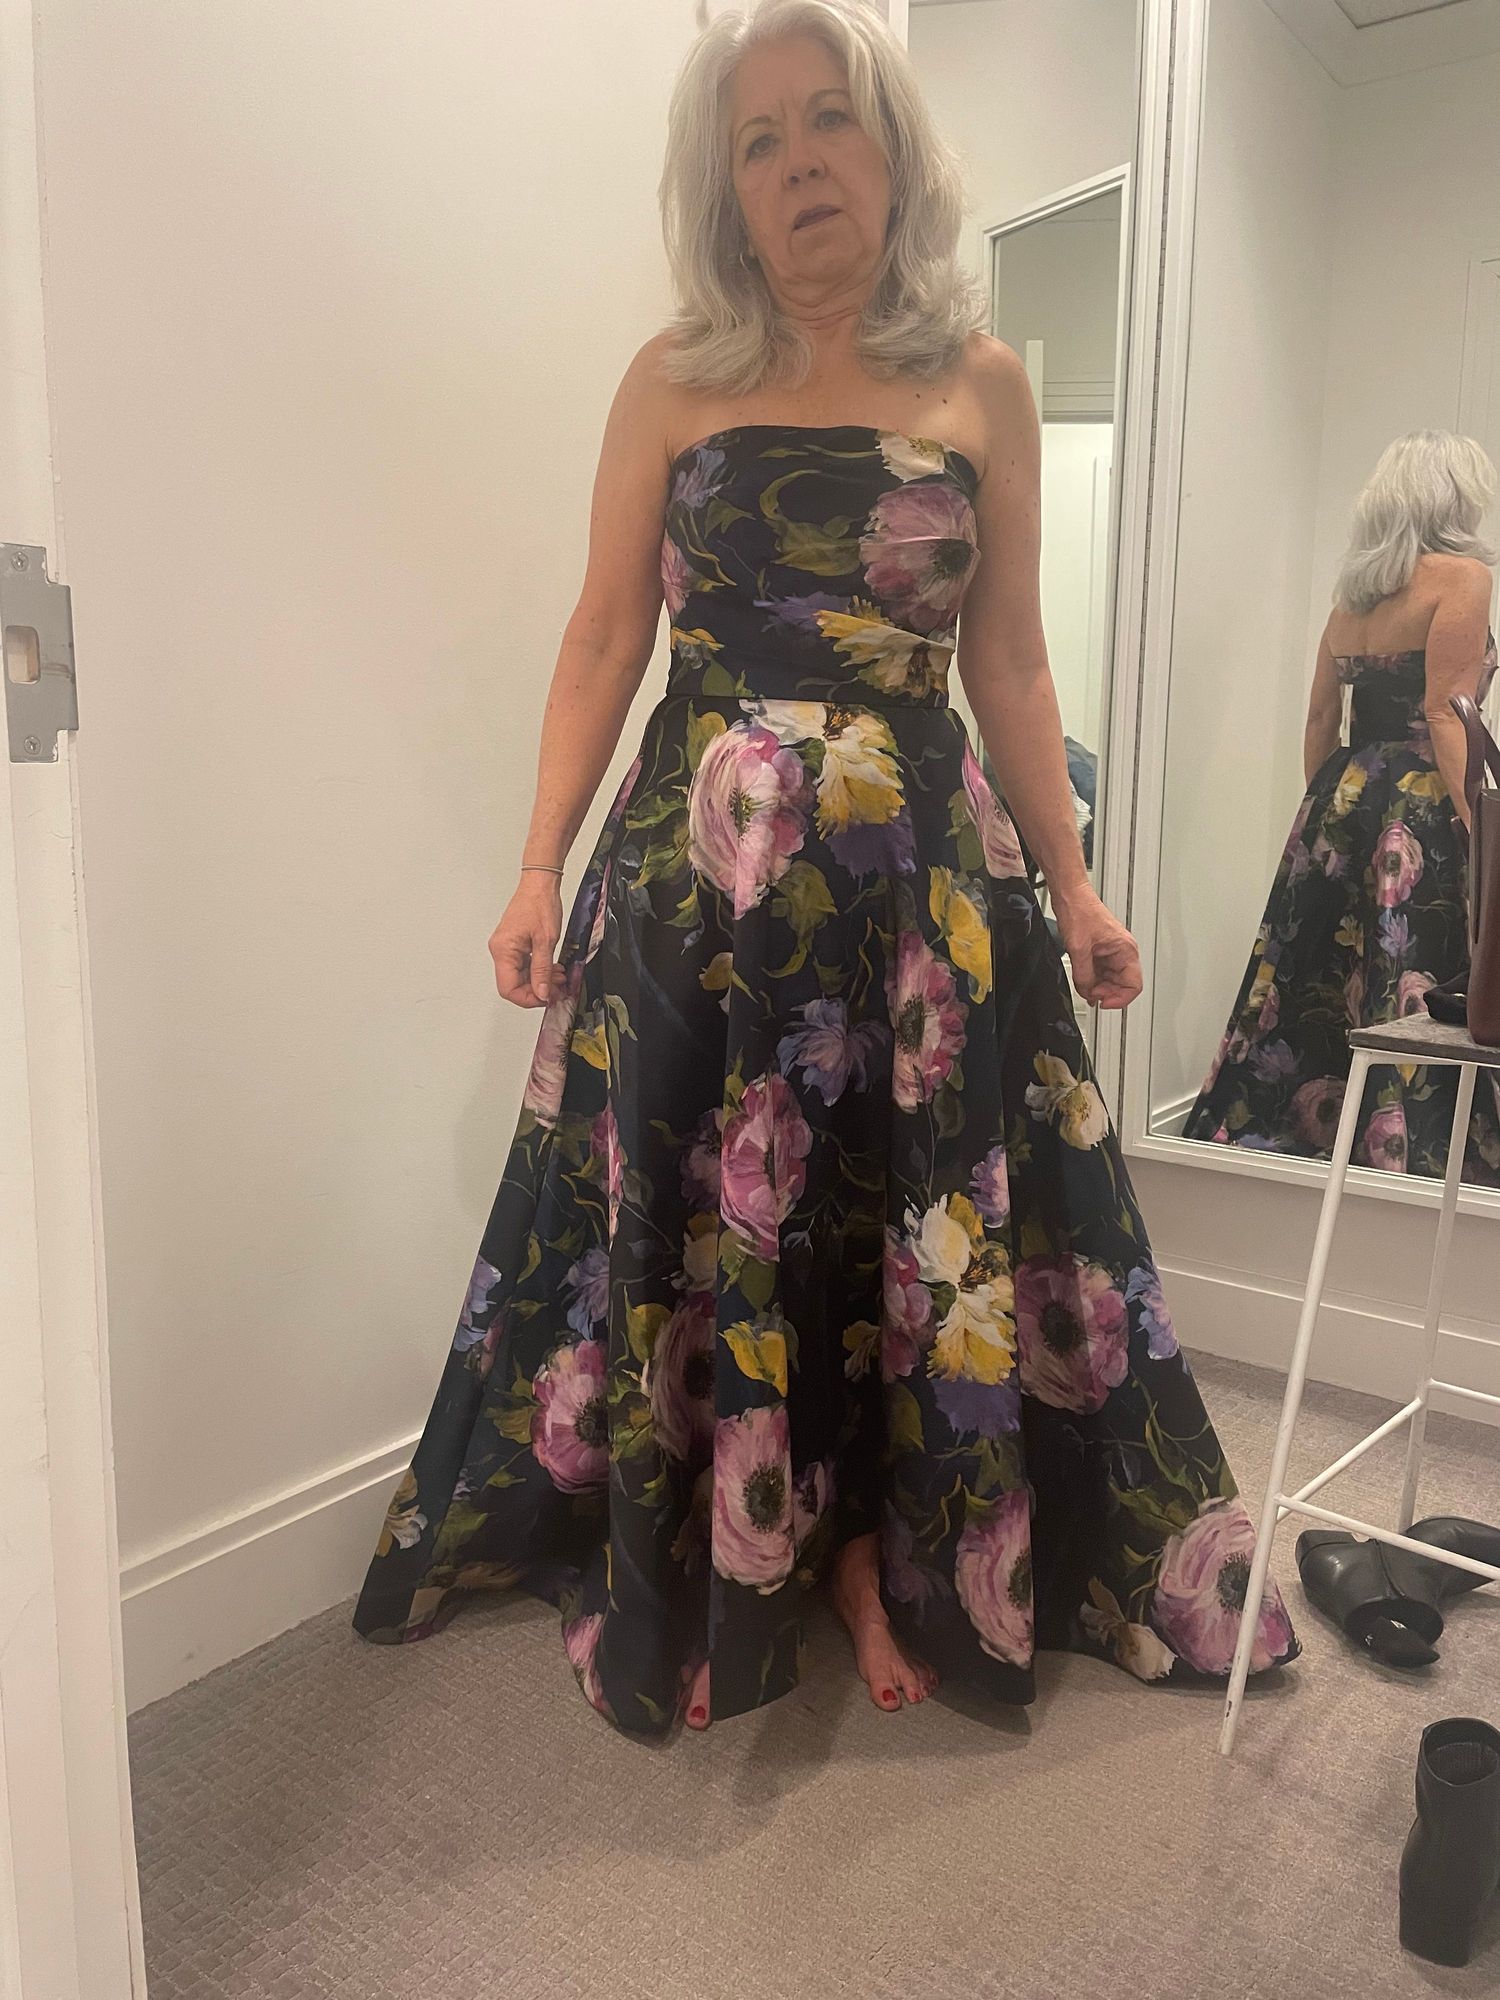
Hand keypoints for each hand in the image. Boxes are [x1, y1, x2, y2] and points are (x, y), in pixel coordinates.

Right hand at [489, 873, 563, 1007]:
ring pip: (520, 976)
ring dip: (540, 980)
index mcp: (503, 951)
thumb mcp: (546, 941)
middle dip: (537, 990)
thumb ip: (542, 970)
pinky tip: (553, 969)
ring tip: (559, 978)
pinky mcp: (514, 944)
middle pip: (514, 984)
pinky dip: (538, 970)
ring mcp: (506, 948)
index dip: (528, 998)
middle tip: (557, 989)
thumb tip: (542, 993)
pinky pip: (523, 965)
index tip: (547, 998)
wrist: (539, 884)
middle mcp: (500, 950)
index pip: (509, 989)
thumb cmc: (540, 904)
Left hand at [1053, 889, 1141, 1009]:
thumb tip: (1087, 992)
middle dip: (1106, 993)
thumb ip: (1084, 976)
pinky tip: (1083, 982)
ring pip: (1111, 981)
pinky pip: (1101, 973)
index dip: (1119, 999)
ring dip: (1098, 987)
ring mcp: (1112, 953)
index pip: (1134, 986)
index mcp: (1126, 950)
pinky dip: (1092, 980)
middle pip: (1123, 985)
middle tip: (1090, 995)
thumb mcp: (1079, 949)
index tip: (1103, 1002)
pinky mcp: (1101, 952)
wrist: (1071, 897)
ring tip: (1084, 987)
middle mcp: (1123, 952)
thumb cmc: (1080, 912)